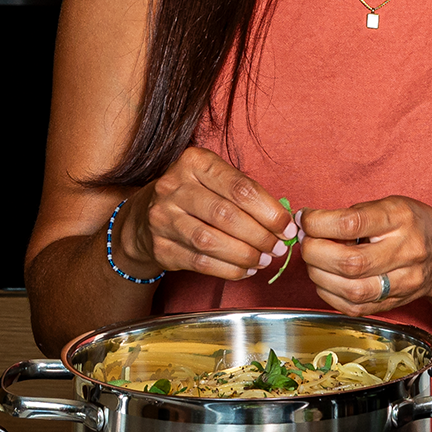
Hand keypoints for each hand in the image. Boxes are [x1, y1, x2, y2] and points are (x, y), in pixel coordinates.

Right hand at [120, 147, 298, 280]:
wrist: (143, 217)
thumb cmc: (193, 195)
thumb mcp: (213, 180)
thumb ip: (246, 194)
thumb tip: (284, 220)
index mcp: (194, 162)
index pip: (240, 188)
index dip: (270, 211)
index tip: (287, 226)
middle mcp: (174, 187)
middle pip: (227, 215)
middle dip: (260, 235)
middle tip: (278, 247)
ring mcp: (162, 218)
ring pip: (211, 241)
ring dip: (245, 254)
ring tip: (264, 259)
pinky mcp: (160, 247)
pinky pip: (200, 262)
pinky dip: (228, 269)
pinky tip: (245, 269)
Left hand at [298, 196, 431, 316]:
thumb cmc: (411, 224)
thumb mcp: (388, 206)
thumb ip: (352, 215)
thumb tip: (308, 225)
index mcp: (400, 219)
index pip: (352, 224)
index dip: (319, 223)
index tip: (306, 219)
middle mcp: (405, 252)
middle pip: (350, 262)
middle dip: (315, 253)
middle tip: (307, 243)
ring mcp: (403, 282)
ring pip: (352, 290)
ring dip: (320, 276)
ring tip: (315, 262)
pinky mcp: (394, 303)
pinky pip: (354, 307)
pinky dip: (330, 295)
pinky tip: (327, 280)